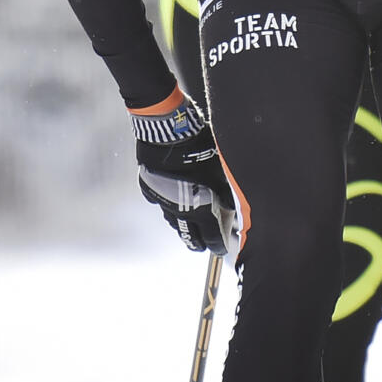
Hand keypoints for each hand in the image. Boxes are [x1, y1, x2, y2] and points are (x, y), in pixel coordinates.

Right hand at [133, 92, 232, 253]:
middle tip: (204, 244)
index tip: (222, 250)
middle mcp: (178, 210)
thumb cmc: (200, 149)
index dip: (218, 245)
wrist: (167, 131)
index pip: (211, 237)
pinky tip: (172, 196)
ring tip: (190, 224)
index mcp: (199, 208)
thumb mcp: (220, 171)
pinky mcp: (149, 188)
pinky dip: (168, 201)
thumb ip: (226, 193)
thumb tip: (231, 208)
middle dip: (198, 242)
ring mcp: (161, 200)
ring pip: (172, 221)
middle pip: (188, 236)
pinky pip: (159, 200)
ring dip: (183, 224)